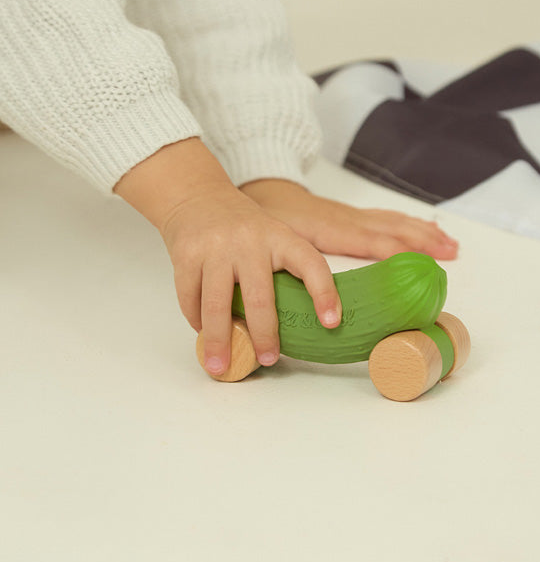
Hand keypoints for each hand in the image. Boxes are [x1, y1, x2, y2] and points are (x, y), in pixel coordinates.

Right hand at [113, 140, 341, 375]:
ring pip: (217, 305)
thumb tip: (298, 326)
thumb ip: (282, 270)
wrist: (197, 196)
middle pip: (259, 297)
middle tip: (268, 359)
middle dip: (264, 335)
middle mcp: (250, 241)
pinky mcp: (187, 254)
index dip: (324, 293)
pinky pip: (191, 298)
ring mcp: (216, 247)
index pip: (310, 264)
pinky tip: (202, 331)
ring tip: (220, 365)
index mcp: (280, 237)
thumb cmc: (242, 227)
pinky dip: (196, 320)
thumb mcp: (272, 236)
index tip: (331, 322)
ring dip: (219, 340)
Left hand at [240, 180, 457, 261]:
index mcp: (334, 231)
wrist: (268, 189)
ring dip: (424, 233)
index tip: (422, 266)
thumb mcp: (279, 244)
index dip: (398, 254)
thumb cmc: (272, 217)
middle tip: (452, 254)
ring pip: (396, 223)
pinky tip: (422, 228)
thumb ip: (293, 269)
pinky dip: (410, 224)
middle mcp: (350, 221)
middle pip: (394, 231)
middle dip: (424, 243)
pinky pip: (388, 218)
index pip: (374, 243)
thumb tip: (306, 300)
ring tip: (450, 244)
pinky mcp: (353, 215)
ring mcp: (354, 216)